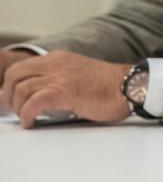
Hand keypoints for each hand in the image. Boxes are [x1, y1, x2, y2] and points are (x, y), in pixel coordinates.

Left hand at [1, 51, 132, 127]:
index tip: (13, 99)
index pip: (21, 67)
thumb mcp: (79, 75)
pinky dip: (26, 115)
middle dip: (9, 95)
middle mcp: (56, 63)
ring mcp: (59, 76)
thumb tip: (42, 97)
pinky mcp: (64, 91)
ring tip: (26, 117)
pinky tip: (31, 123)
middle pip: (14, 75)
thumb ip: (60, 79)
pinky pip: (33, 103)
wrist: (130, 86)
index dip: (11, 84)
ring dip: (18, 107)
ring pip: (20, 89)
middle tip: (14, 110)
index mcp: (58, 58)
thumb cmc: (111, 87)